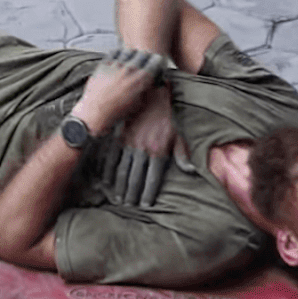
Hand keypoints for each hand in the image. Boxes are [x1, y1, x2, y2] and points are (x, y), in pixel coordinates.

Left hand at [71, 49, 165, 134]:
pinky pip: (114, 53)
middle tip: (144, 60)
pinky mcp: (104, 65)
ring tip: (131, 59)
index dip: (157, 62)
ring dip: (132, 54)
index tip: (156, 63)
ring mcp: (116, 66)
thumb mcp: (139, 103)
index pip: (156, 60)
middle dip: (145, 57)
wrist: (96, 113)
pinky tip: (119, 58)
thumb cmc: (117, 112)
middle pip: (143, 54)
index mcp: (142, 79)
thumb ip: (146, 89)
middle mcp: (130, 69)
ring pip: (128, 51)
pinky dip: (118, 54)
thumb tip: (150, 82)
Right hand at [113, 85, 174, 206]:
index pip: (153, 178)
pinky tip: (106, 181)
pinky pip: (111, 157)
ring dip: (119, 186)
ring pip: (122, 170)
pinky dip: (107, 171)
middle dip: (132, 194)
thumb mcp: (178, 135)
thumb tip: (191, 172)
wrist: (151, 93)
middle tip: (129, 205)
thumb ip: (182, 155)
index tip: (145, 204)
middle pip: (136, 178)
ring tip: (118, 198)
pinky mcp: (118, 136)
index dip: (148, 193)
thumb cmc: (167, 116)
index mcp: (159, 151)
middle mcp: (143, 149)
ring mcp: (128, 143)